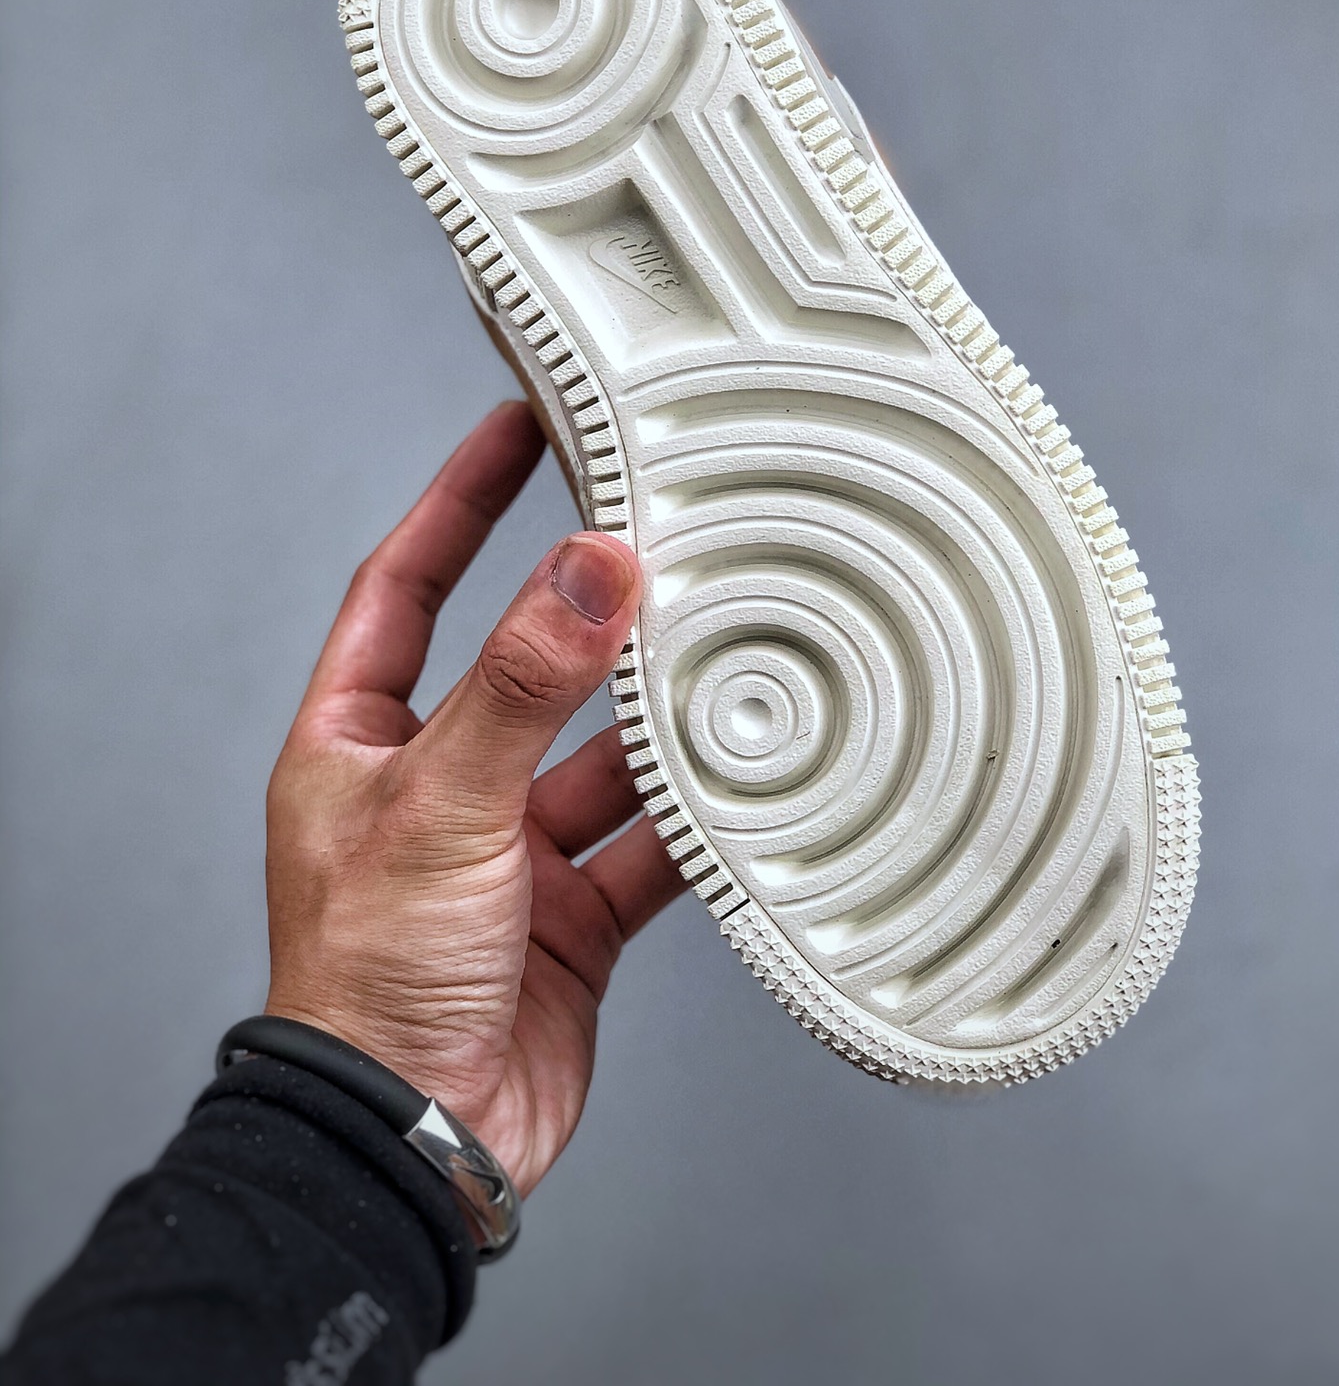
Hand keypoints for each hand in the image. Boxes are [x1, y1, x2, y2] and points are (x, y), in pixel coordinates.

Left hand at [263, 400, 683, 1196]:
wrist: (411, 1149)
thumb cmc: (366, 987)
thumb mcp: (440, 808)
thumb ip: (522, 686)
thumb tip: (588, 570)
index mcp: (359, 744)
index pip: (407, 584)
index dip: (459, 501)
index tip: (516, 427)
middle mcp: (434, 788)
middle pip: (522, 666)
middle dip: (587, 612)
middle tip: (654, 532)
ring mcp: (506, 854)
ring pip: (599, 756)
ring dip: (655, 720)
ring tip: (723, 652)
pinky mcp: (569, 917)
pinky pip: (646, 844)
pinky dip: (694, 820)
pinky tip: (741, 784)